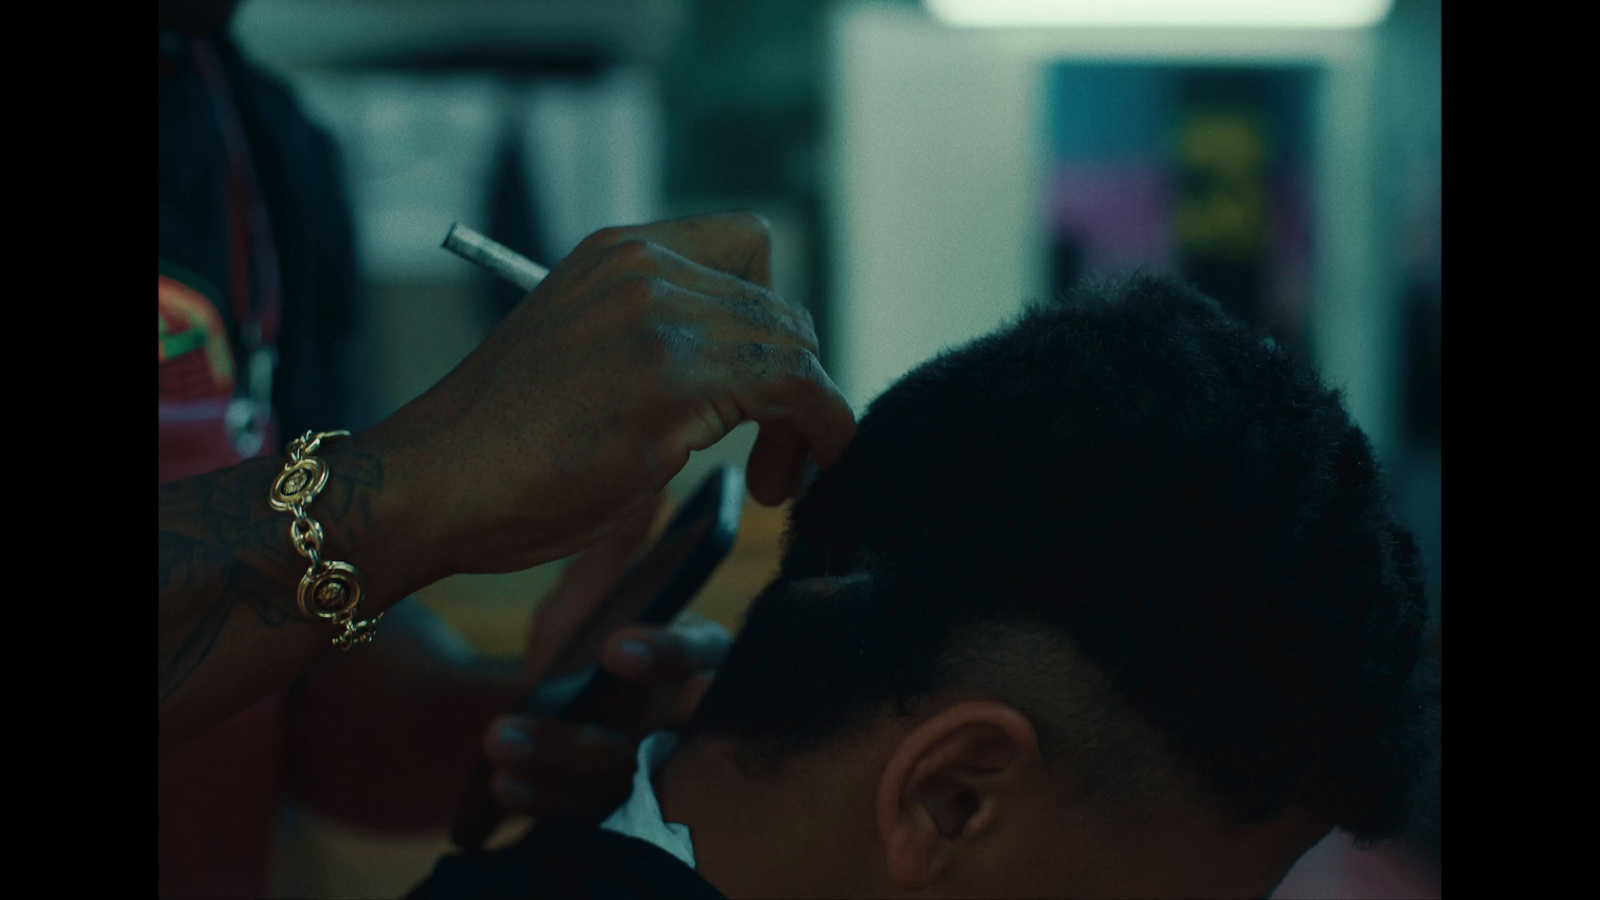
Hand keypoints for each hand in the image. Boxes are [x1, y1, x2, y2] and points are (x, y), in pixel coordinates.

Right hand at [356, 213, 854, 587]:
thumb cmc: (500, 447)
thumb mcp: (589, 357)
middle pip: (780, 305)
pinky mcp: (671, 380)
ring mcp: (657, 318)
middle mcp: (642, 268)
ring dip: (807, 418)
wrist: (432, 483)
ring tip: (776, 481)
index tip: (759, 387)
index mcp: (618, 253)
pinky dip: (822, 430)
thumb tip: (750, 384)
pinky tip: (795, 475)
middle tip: (772, 458)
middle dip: (794, 382)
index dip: (771, 318)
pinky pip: (796, 387)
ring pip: (796, 345)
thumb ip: (663, 344)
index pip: (749, 244)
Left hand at [482, 498, 731, 820]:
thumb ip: (615, 556)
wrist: (542, 721)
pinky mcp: (615, 818)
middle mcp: (687, 728)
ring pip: (617, 781)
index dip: (670, 656)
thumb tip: (645, 483)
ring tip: (499, 741)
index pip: (708, 658)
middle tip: (542, 722)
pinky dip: (543, 799)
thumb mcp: (592, 603)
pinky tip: (502, 780)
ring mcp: (651, 781)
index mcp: (699, 665)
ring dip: (558, 759)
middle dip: (606, 731)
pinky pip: (585, 820)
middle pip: (667, 739)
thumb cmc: (582, 654)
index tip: (616, 647)